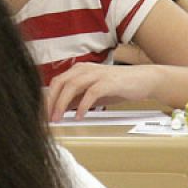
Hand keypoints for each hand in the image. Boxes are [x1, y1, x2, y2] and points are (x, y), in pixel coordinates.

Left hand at [44, 62, 159, 120]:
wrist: (144, 80)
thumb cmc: (119, 86)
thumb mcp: (93, 92)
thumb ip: (77, 98)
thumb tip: (60, 108)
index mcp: (79, 70)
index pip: (57, 82)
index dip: (48, 98)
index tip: (43, 113)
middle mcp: (85, 69)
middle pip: (60, 83)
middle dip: (51, 101)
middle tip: (48, 118)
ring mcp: (97, 74)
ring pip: (72, 86)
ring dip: (62, 103)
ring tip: (59, 118)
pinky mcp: (108, 82)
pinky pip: (90, 93)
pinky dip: (82, 105)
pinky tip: (79, 116)